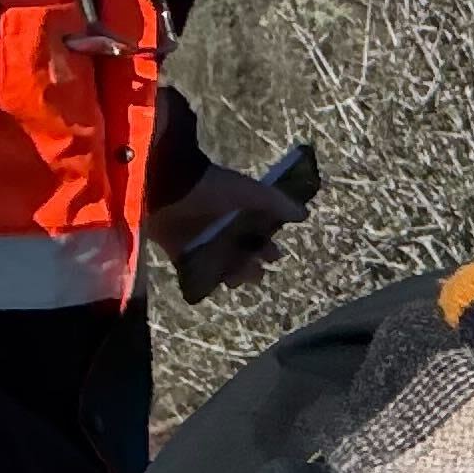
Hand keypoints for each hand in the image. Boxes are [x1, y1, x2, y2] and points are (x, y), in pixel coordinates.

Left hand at [143, 158, 309, 278]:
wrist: (169, 186)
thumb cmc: (212, 187)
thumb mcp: (249, 192)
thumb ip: (276, 203)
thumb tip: (304, 214)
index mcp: (238, 214)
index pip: (258, 235)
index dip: (267, 248)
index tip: (273, 255)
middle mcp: (221, 229)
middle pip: (241, 254)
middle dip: (251, 267)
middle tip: (255, 271)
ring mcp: (200, 241)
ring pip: (221, 266)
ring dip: (232, 275)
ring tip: (236, 279)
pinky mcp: (179, 251)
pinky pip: (193, 272)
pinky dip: (201, 280)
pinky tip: (211, 286)